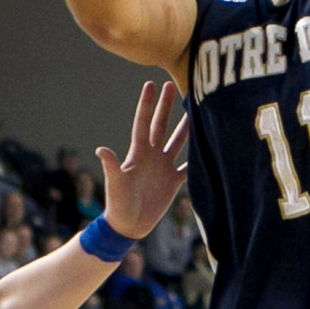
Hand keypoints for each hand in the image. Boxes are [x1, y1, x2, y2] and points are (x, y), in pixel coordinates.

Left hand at [96, 81, 188, 239]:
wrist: (128, 225)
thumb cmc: (118, 204)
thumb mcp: (115, 183)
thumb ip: (111, 166)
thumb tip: (101, 149)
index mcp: (138, 152)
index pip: (144, 122)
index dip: (147, 103)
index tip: (151, 84)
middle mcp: (152, 155)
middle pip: (161, 125)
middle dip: (166, 105)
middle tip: (173, 84)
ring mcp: (163, 167)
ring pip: (177, 141)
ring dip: (186, 126)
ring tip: (196, 111)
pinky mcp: (173, 181)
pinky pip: (188, 166)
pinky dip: (198, 157)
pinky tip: (209, 147)